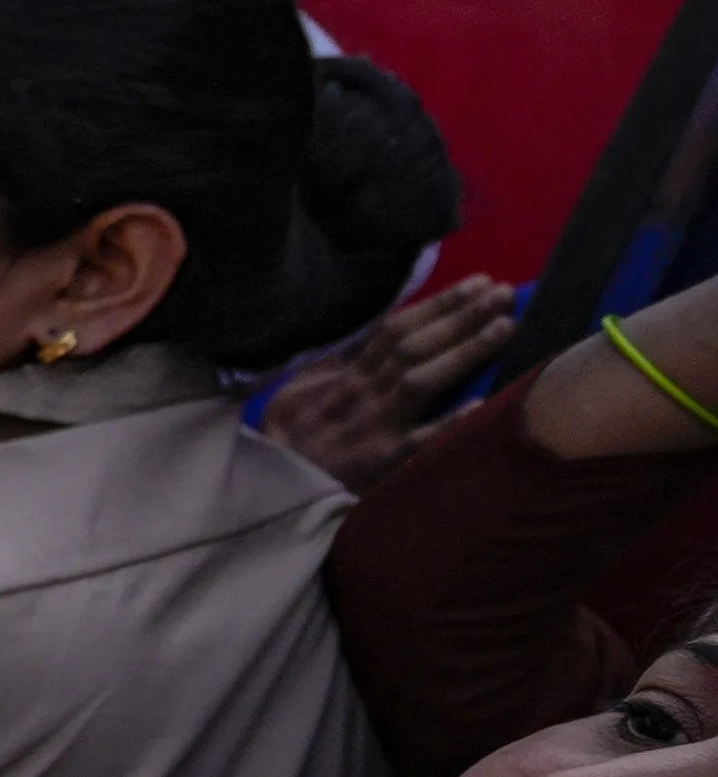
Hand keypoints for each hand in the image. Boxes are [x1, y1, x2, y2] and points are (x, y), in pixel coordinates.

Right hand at [261, 274, 518, 489]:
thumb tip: (359, 342)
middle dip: (461, 317)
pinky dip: (448, 423)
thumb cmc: (287, 442)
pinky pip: (419, 441)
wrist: (271, 492)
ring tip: (505, 326)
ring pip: (421, 380)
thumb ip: (330, 368)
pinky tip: (482, 404)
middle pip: (415, 347)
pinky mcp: (382, 463)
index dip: (437, 305)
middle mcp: (363, 394)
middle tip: (504, 293)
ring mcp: (374, 427)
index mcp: (346, 376)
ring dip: (464, 351)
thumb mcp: (297, 394)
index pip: (395, 331)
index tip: (476, 284)